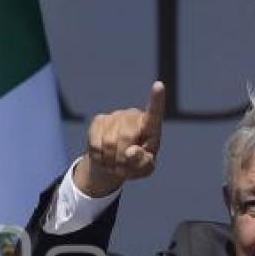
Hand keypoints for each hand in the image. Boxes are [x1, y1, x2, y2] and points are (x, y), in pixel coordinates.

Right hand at [74, 81, 165, 196]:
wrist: (115, 163)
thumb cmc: (136, 164)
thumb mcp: (144, 169)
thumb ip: (142, 162)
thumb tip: (131, 151)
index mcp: (151, 127)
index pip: (154, 113)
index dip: (156, 100)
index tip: (159, 85)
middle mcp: (134, 116)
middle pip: (125, 137)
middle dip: (122, 159)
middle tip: (123, 169)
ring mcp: (116, 116)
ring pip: (108, 142)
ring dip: (110, 161)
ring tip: (114, 164)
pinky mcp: (99, 120)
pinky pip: (95, 143)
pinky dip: (98, 157)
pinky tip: (103, 158)